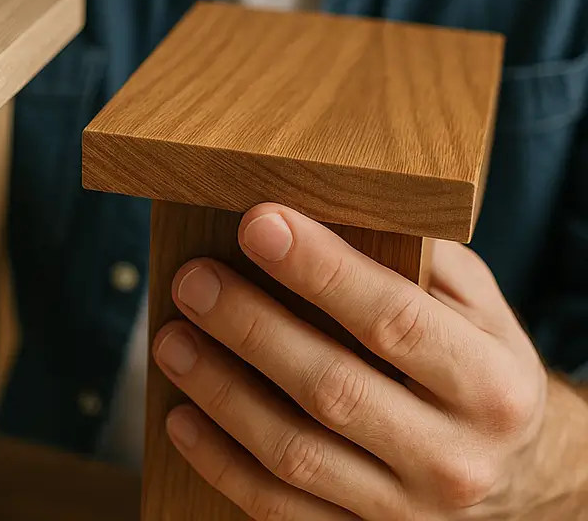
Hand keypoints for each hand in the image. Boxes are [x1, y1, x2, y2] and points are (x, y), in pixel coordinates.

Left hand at [152, 204, 585, 518]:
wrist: (522, 481)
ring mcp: (409, 514)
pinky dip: (222, 464)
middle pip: (333, 387)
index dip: (321, 270)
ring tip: (171, 338)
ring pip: (296, 453)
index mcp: (489, 384)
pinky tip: (182, 416)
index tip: (258, 223)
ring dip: (221, 392)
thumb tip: (332, 203)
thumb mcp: (479, 309)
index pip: (394, 319)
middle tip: (193, 280)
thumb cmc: (479, 367)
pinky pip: (281, 510)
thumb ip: (420, 259)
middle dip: (251, 326)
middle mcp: (454, 457)